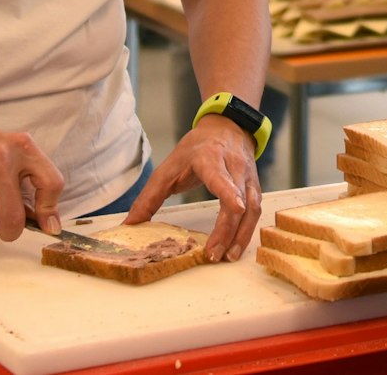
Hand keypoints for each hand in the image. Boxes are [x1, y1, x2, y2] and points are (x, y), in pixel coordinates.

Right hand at [0, 118, 64, 241]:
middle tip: (4, 225)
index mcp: (22, 147)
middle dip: (10, 232)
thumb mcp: (9, 151)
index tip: (48, 226)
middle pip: (14, 219)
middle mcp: (1, 158)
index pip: (51, 183)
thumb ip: (27, 180)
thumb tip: (43, 221)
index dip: (50, 210)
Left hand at [123, 113, 261, 261]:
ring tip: (227, 257)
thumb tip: (130, 224)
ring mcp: (248, 178)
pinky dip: (247, 232)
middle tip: (214, 254)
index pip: (222, 177)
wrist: (226, 128)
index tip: (236, 208)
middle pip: (239, 201)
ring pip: (252, 210)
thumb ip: (149, 196)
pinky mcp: (255, 187)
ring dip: (241, 236)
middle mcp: (234, 168)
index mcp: (211, 159)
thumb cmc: (196, 148)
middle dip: (228, 230)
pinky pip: (256, 213)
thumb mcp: (168, 167)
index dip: (230, 193)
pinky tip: (236, 247)